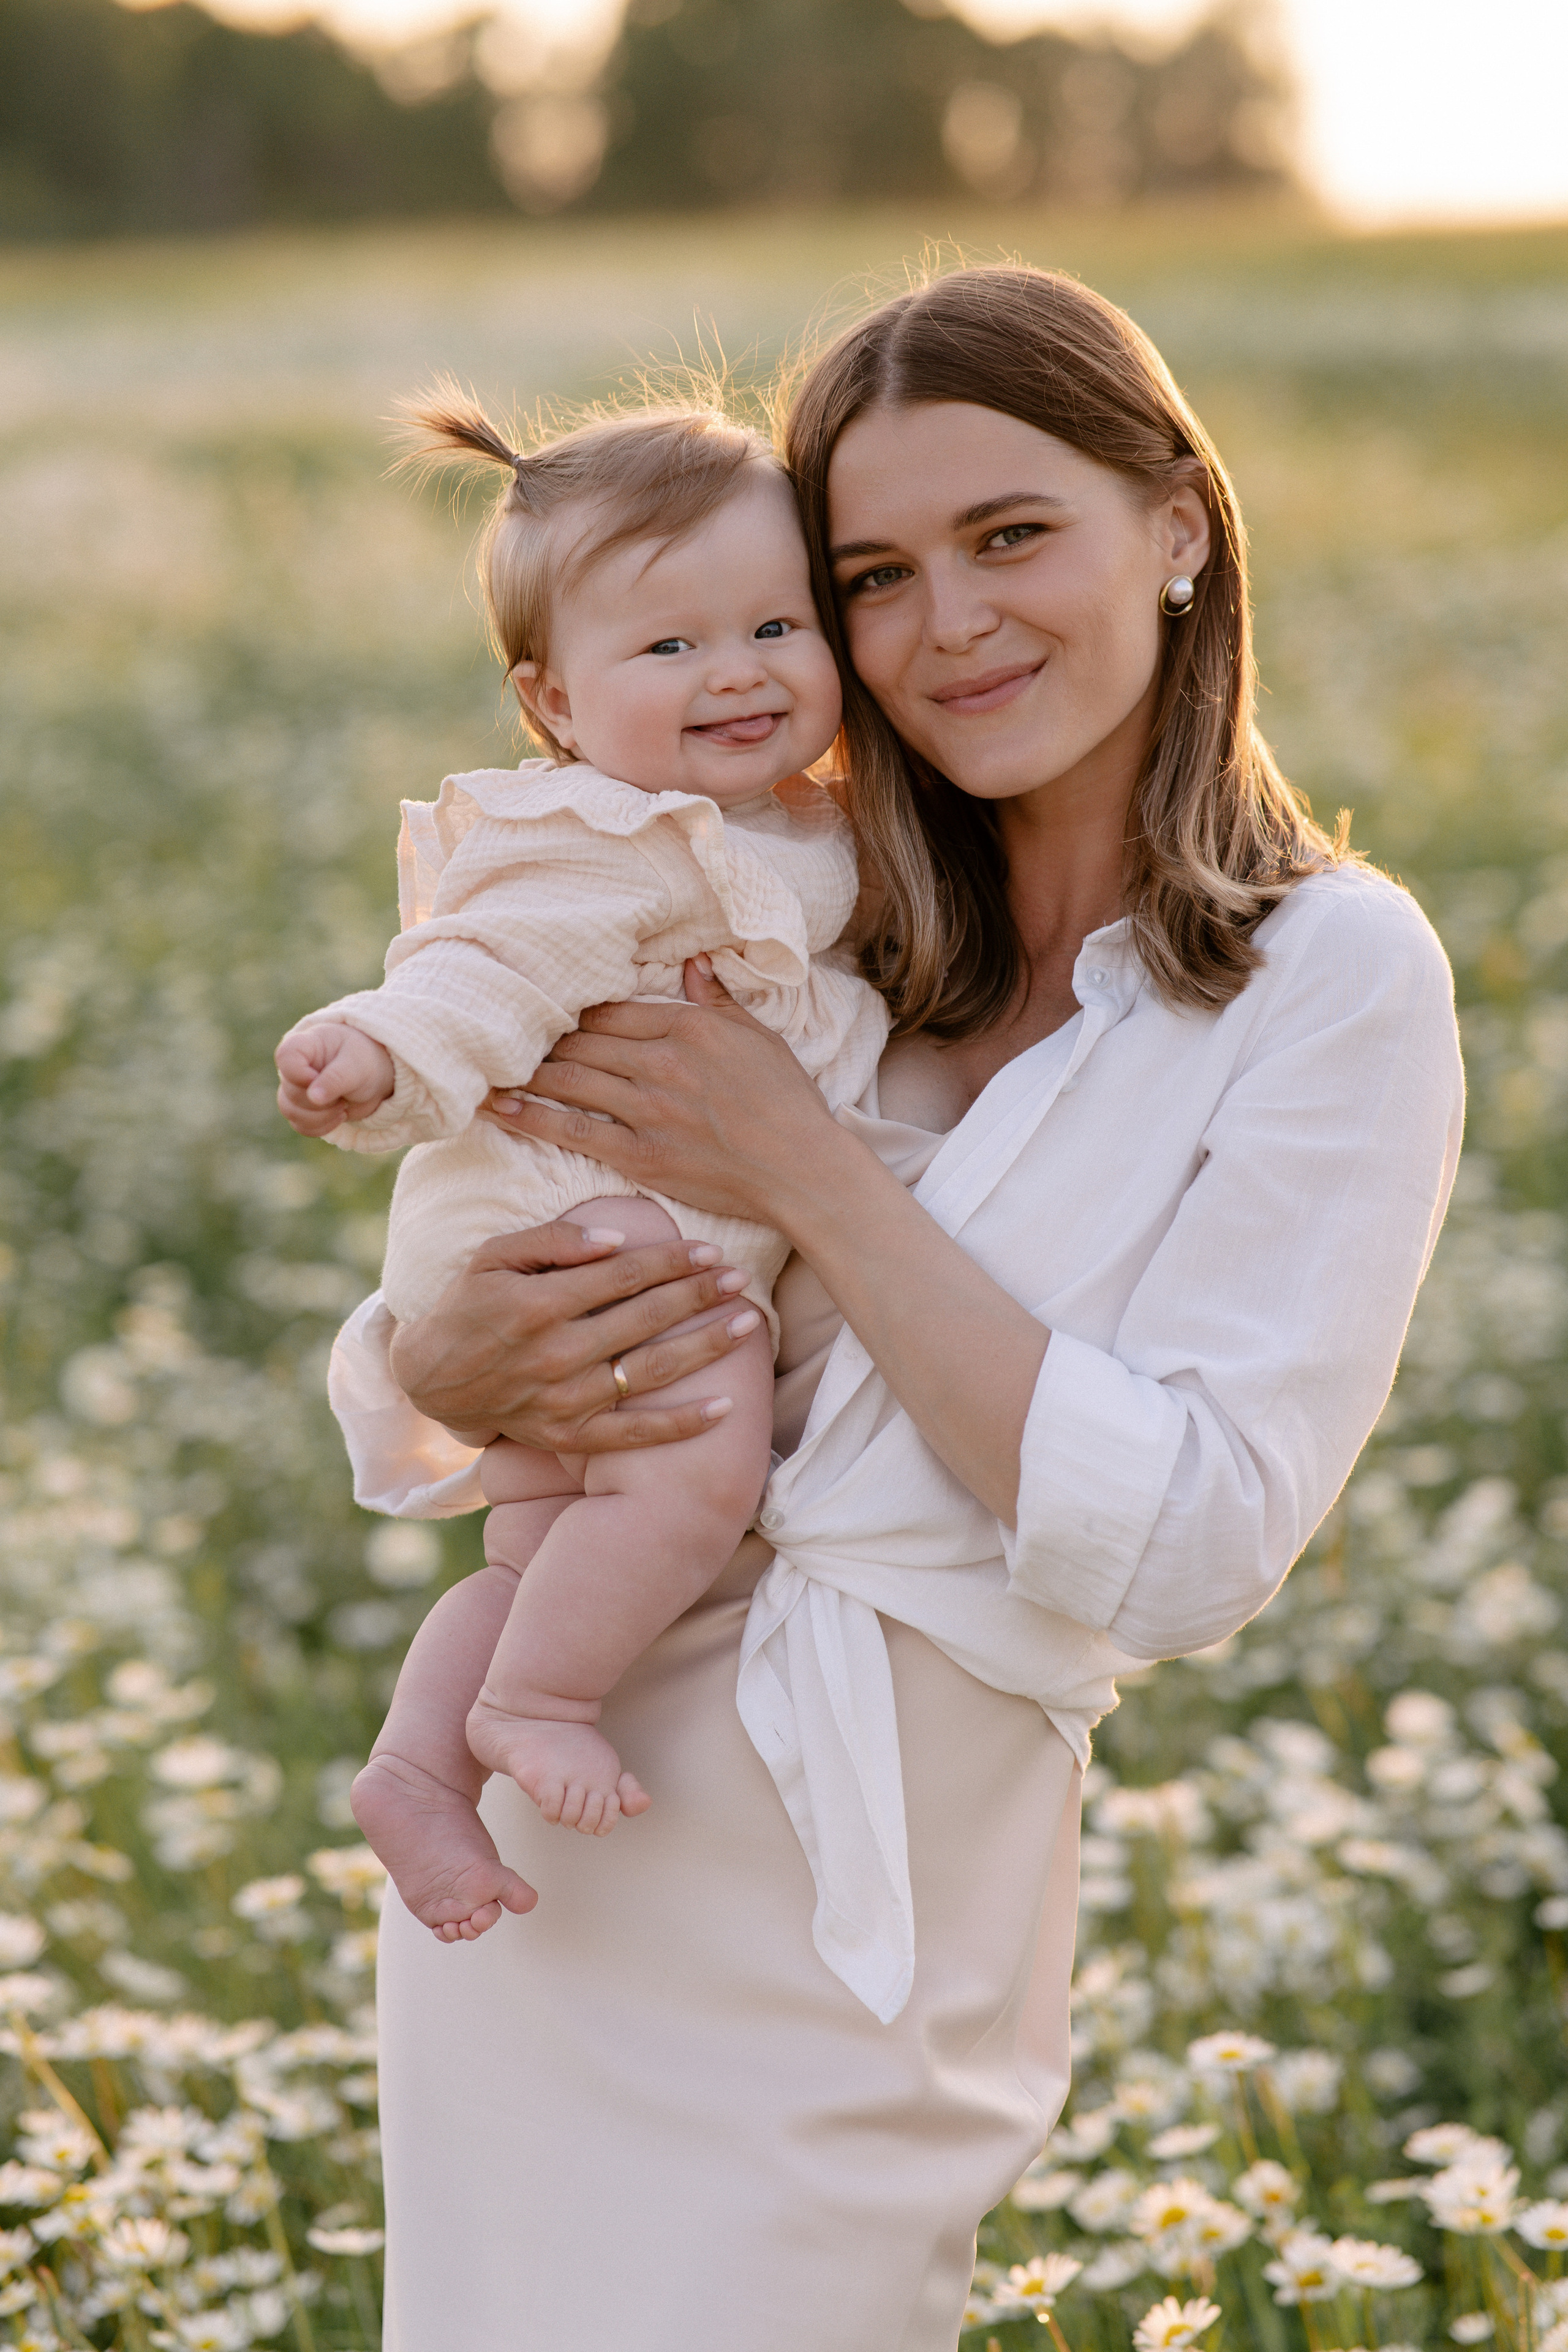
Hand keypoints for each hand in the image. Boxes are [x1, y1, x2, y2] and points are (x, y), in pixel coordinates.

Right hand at [276, 1022, 394, 1136]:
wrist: (373, 1076)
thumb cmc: (364, 1060)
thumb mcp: (357, 1065)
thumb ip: (335, 1078)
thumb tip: (313, 1097)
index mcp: (305, 1045)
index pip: (286, 1057)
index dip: (299, 1074)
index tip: (320, 1079)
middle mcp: (295, 1067)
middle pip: (291, 1092)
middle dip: (320, 1102)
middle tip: (344, 1096)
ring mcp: (296, 1089)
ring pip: (291, 1111)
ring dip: (321, 1117)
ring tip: (343, 1106)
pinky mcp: (302, 1109)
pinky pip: (300, 1125)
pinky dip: (322, 1126)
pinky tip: (340, 1116)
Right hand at [388, 1216, 758, 1455]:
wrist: (431, 1380)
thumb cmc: (467, 1306)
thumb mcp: (492, 1257)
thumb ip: (553, 1241)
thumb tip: (616, 1240)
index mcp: (537, 1303)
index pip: (622, 1276)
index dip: (671, 1262)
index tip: (710, 1252)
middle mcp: (556, 1353)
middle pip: (645, 1320)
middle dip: (698, 1296)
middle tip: (741, 1279)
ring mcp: (564, 1399)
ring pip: (649, 1372)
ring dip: (704, 1347)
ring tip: (747, 1325)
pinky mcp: (567, 1435)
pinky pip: (634, 1435)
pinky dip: (680, 1425)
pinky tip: (724, 1408)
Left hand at [478, 958, 836, 1228]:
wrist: (803, 1167)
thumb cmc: (788, 1103)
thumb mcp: (759, 1038)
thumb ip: (718, 1001)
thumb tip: (694, 963)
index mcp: (689, 1028)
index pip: (612, 1012)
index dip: (574, 1013)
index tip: (544, 1012)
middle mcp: (663, 1062)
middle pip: (583, 1043)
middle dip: (541, 1040)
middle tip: (501, 1036)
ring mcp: (649, 1109)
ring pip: (570, 1080)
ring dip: (525, 1072)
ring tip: (487, 1065)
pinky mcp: (642, 1154)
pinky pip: (574, 1131)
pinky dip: (532, 1116)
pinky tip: (499, 1107)